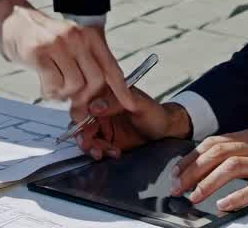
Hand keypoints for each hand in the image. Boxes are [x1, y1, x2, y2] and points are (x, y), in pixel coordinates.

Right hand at [0, 0, 134, 109]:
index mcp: (89, 36)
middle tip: (74, 102)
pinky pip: (54, 85)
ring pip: (75, 85)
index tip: (129, 105)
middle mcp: (76, 38)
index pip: (111, 66)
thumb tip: (98, 99)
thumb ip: (86, 65)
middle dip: (86, 97)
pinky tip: (45, 86)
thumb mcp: (72, 43)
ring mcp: (58, 44)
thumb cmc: (44, 38)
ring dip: (65, 95)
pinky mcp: (39, 53)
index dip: (122, 89)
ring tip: (55, 88)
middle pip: (95, 81)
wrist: (14, 20)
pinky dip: (51, 93)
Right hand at [70, 90, 193, 158]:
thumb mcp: (140, 105)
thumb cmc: (156, 113)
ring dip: (92, 146)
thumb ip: (117, 102)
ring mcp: (104, 125)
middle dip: (83, 136)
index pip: (85, 102)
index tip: (83, 126)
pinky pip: (96, 147)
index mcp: (107, 94)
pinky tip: (115, 153)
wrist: (167, 132)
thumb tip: (94, 105)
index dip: (80, 115)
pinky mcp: (108, 140)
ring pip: (87, 136)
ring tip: (102, 153)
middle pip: (82, 121)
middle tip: (90, 146)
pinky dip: (101, 151)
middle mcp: (102, 109)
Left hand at [170, 127, 247, 211]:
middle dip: (193, 170)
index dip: (193, 157)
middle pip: (219, 153)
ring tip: (195, 196)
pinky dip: (237, 196)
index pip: (216, 142)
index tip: (178, 171)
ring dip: (209, 183)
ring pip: (233, 167)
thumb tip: (218, 161)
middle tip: (178, 186)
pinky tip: (224, 204)